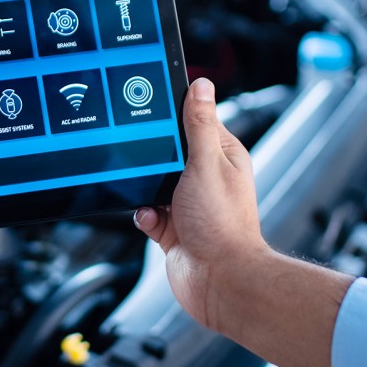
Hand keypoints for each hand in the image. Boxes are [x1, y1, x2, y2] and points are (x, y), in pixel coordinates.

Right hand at [133, 78, 270, 331]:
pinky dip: (143, 215)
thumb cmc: (222, 226)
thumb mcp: (205, 163)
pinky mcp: (172, 228)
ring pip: (154, 183)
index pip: (197, 122)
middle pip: (170, 153)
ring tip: (148, 192)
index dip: (176, 115)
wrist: (218, 281)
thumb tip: (201, 84)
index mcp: (223, 157)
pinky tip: (149, 218)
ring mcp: (188, 205)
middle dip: (153, 154)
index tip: (153, 106)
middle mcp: (206, 179)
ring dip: (145, 187)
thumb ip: (199, 124)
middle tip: (142, 153)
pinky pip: (147, 213)